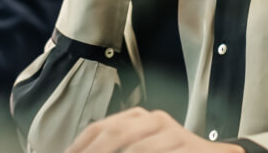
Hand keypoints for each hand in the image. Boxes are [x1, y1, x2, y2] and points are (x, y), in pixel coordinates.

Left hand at [66, 107, 242, 152]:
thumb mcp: (140, 146)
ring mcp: (174, 132)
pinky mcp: (191, 147)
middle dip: (95, 151)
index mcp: (137, 118)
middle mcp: (154, 120)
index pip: (100, 127)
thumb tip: (77, 152)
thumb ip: (114, 146)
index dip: (80, 144)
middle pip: (115, 134)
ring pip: (137, 147)